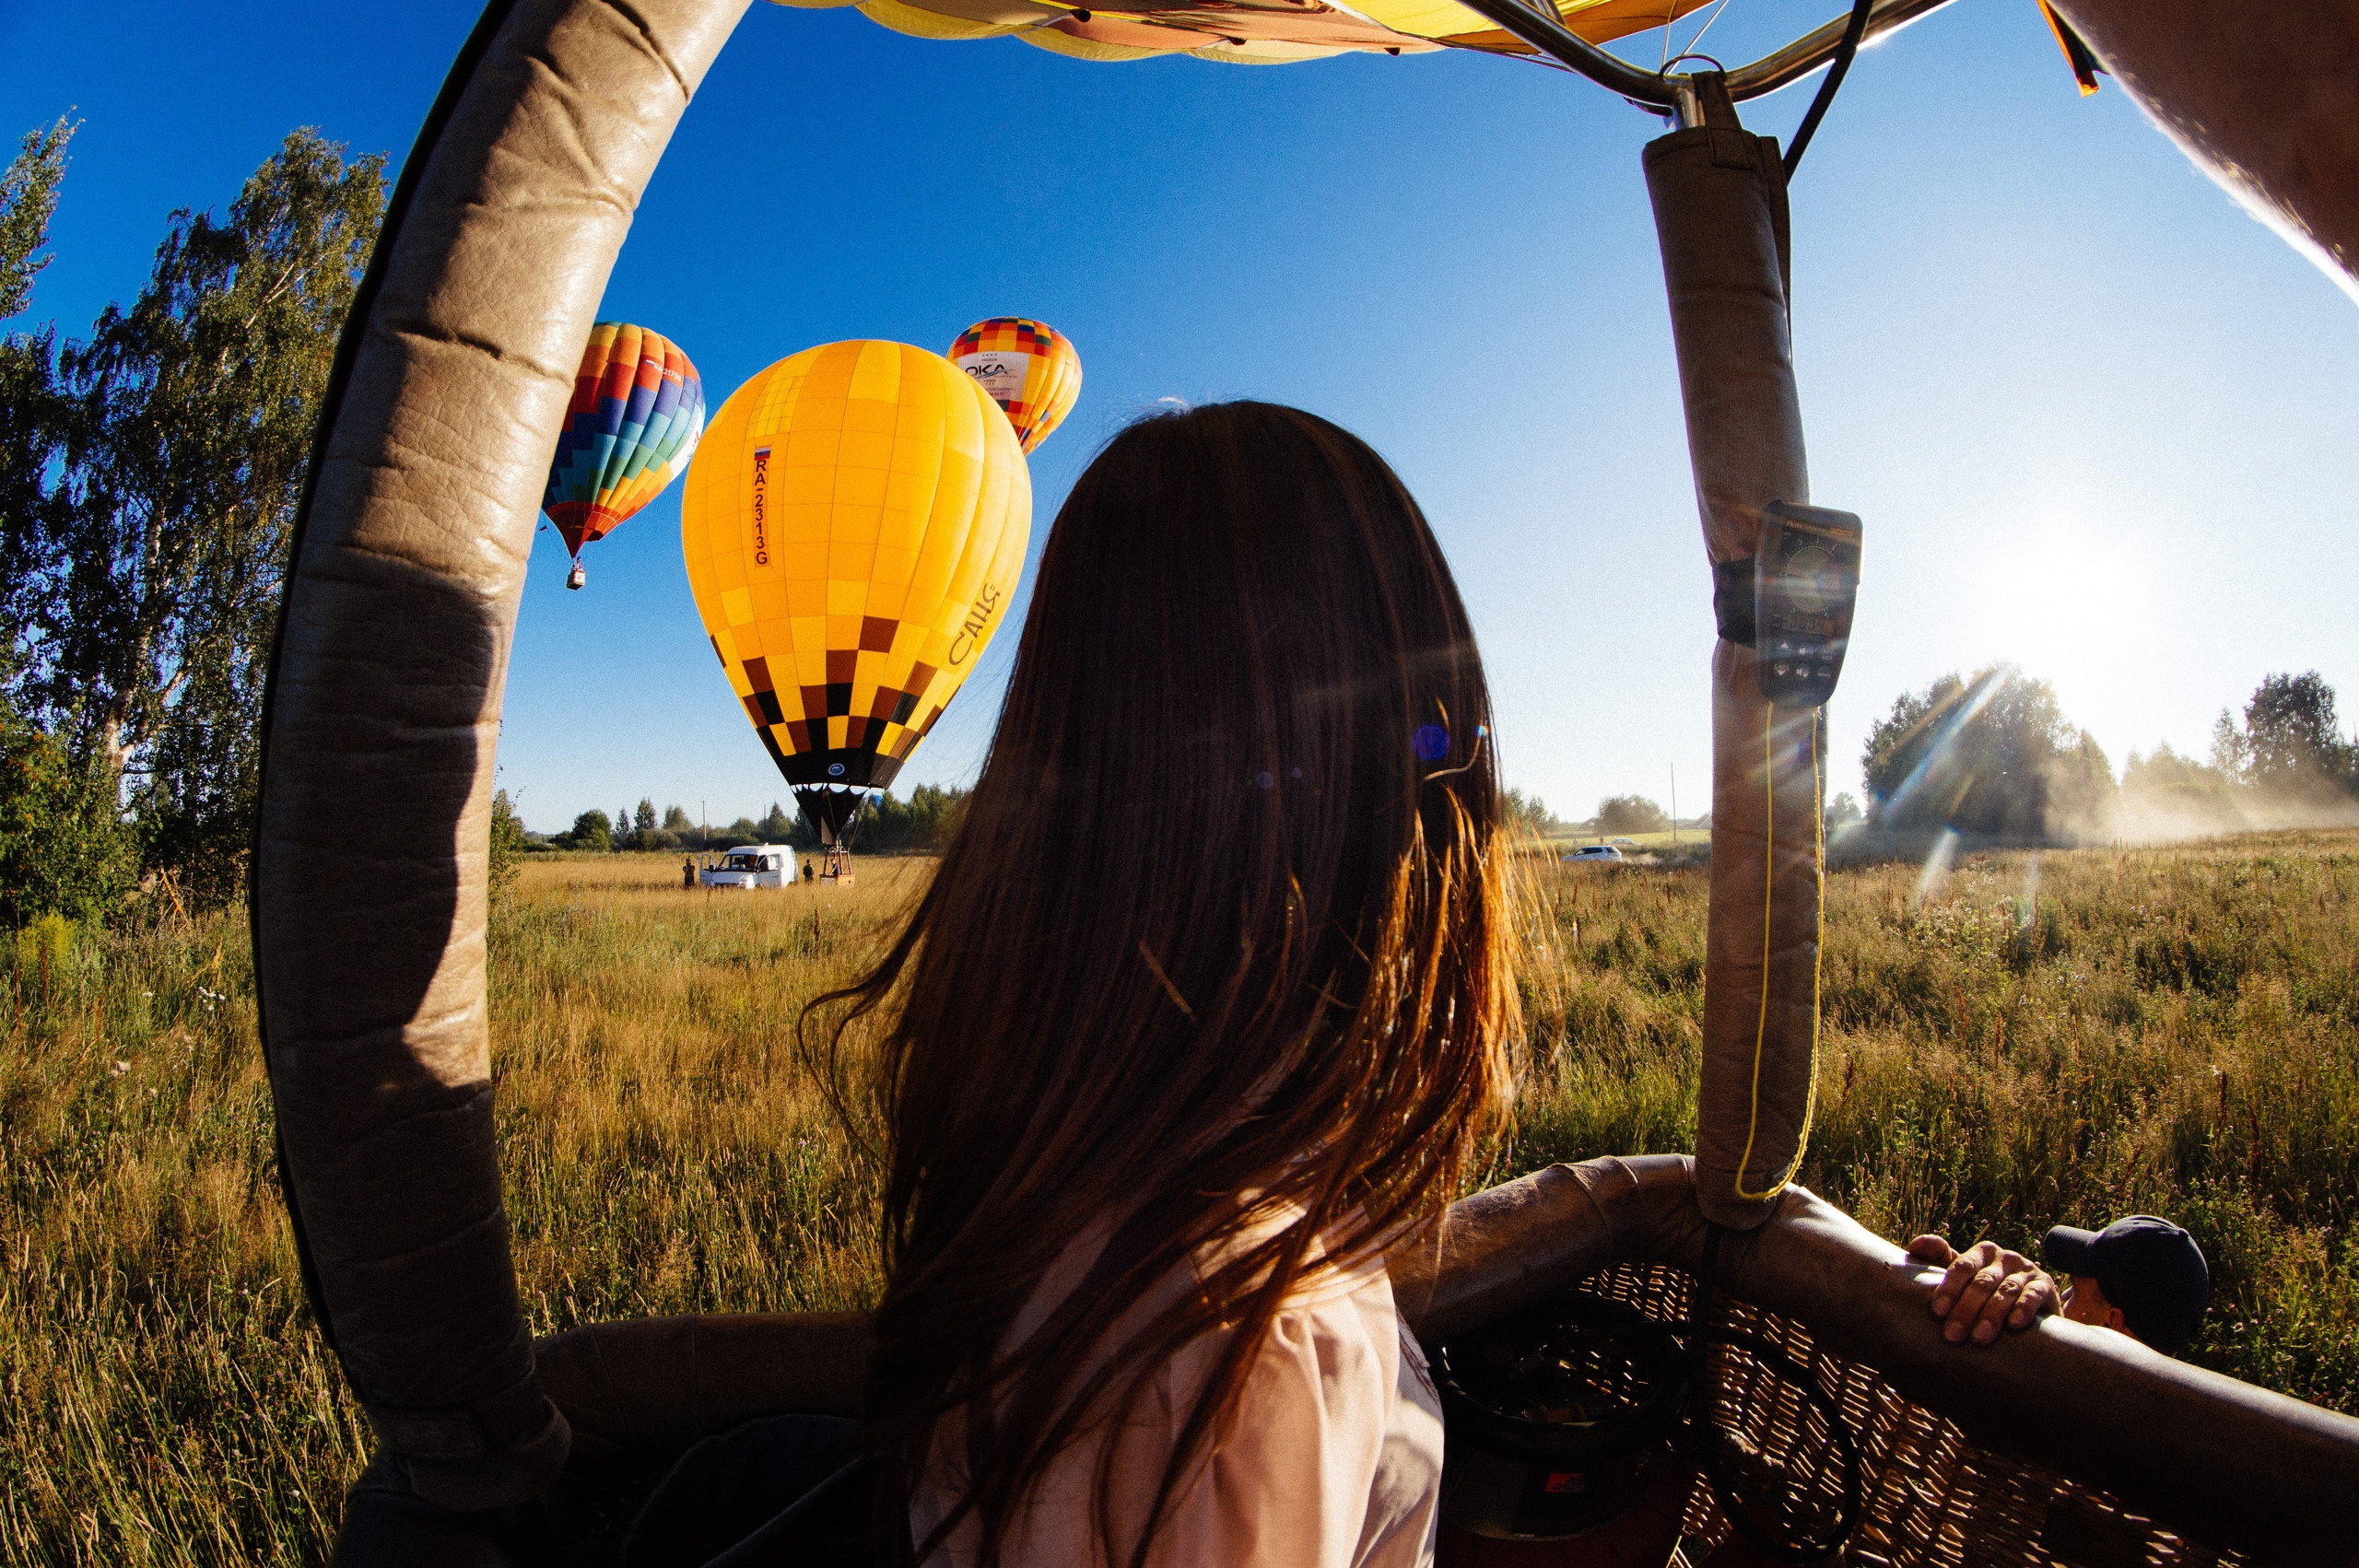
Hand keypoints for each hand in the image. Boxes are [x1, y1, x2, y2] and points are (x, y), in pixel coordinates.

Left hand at [1906, 1234, 2056, 1345]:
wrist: (2033, 1307)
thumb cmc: (1989, 1292)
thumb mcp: (1967, 1277)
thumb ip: (1939, 1260)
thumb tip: (1915, 1246)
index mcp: (1981, 1253)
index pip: (1961, 1266)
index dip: (1949, 1288)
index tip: (1937, 1312)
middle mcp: (2004, 1258)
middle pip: (1981, 1282)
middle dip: (1965, 1310)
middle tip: (1952, 1335)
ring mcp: (2026, 1270)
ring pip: (2005, 1291)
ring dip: (1991, 1315)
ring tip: (1979, 1338)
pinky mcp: (2045, 1286)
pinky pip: (2032, 1296)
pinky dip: (2023, 1309)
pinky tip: (2014, 1324)